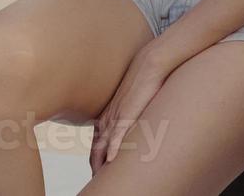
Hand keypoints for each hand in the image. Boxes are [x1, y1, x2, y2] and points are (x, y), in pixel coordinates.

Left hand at [90, 43, 174, 172]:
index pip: (97, 144)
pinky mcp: (127, 113)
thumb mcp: (134, 104)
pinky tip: (111, 159)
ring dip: (100, 163)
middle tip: (96, 180)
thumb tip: (135, 126)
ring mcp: (117, 116)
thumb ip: (131, 116)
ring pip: (103, 145)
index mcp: (108, 116)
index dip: (96, 159)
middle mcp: (108, 118)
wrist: (149, 64)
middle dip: (95, 166)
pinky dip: (114, 148)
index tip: (97, 173)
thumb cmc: (144, 82)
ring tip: (99, 177)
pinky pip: (117, 134)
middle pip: (96, 149)